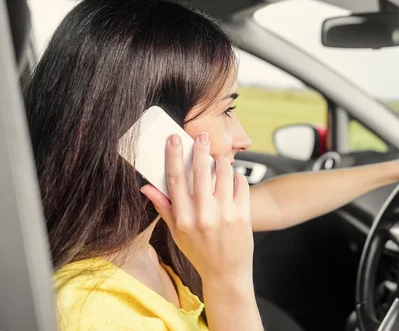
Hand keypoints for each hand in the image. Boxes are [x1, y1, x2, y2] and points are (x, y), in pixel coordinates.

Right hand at [141, 132, 253, 283]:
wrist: (226, 272)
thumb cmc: (199, 251)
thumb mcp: (177, 232)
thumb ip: (164, 207)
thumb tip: (146, 187)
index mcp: (183, 218)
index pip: (176, 179)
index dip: (174, 155)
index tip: (174, 139)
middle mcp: (203, 215)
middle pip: (201, 171)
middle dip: (200, 148)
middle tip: (201, 135)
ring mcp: (225, 214)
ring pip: (224, 173)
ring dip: (221, 161)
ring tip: (218, 158)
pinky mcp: (243, 215)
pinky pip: (241, 184)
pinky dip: (236, 176)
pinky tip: (232, 178)